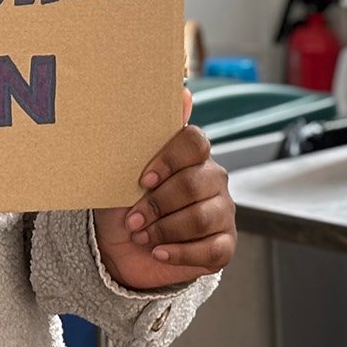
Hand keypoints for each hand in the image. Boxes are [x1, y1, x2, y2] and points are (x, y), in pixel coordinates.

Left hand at [94, 88, 235, 291]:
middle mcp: (212, 179)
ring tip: (142, 236)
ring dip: (164, 230)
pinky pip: (211, 250)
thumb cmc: (124, 204)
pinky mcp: (224, 245)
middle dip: (158, 204)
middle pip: (196, 183)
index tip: (142, 180)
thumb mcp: (124, 170)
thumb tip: (183, 93)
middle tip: (133, 219)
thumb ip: (149, 134)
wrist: (121, 250)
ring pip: (202, 218)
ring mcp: (222, 212)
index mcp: (191, 155)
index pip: (195, 142)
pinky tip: (159, 252)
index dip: (169, 160)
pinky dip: (179, 254)